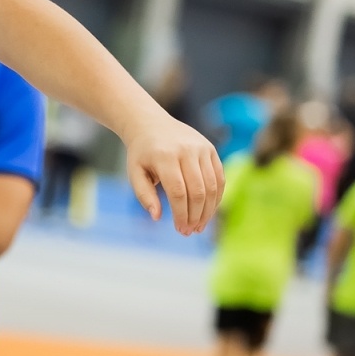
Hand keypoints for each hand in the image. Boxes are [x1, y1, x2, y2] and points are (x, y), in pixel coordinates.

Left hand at [124, 114, 222, 234]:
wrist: (150, 124)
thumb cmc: (142, 153)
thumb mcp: (135, 172)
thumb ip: (144, 195)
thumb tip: (157, 217)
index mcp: (164, 156)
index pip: (178, 191)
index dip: (181, 214)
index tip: (180, 229)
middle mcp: (186, 150)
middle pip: (198, 191)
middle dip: (196, 215)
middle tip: (190, 231)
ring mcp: (201, 148)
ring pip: (212, 186)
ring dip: (208, 210)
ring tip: (199, 226)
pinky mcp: (210, 149)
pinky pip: (219, 177)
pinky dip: (216, 197)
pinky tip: (208, 211)